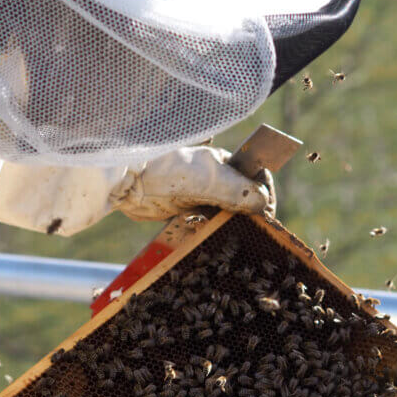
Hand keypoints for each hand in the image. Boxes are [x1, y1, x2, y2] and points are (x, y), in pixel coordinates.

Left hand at [111, 146, 275, 221]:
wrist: (129, 182)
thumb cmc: (169, 171)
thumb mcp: (209, 179)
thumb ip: (238, 191)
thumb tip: (264, 206)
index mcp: (224, 161)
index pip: (256, 177)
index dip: (265, 195)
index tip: (267, 214)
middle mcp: (215, 176)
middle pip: (243, 197)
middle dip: (250, 213)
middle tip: (254, 231)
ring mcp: (200, 193)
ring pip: (227, 212)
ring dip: (232, 224)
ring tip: (236, 235)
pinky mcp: (185, 209)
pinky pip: (207, 221)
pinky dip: (213, 229)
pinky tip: (211, 235)